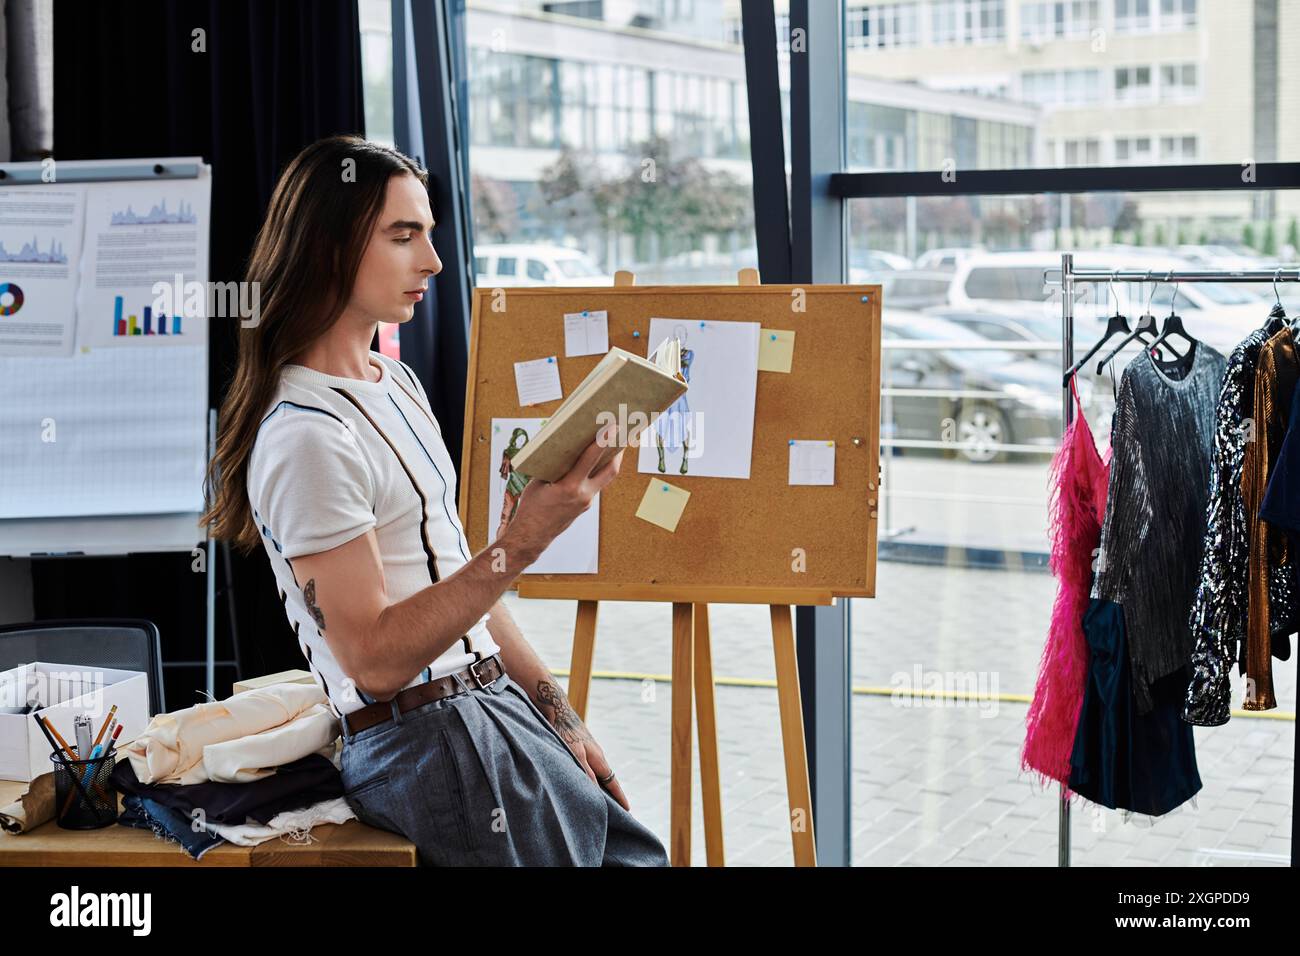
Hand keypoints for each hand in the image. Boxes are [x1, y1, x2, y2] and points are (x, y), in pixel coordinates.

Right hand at [500, 424, 623, 559]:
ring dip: (610, 462)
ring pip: (605, 478)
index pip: (590, 460)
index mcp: (569, 487)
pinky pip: (595, 485)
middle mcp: (583, 495)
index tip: (613, 427)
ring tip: (613, 445)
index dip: (602, 442)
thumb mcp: (538, 483)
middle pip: (610, 471)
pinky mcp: (586, 506)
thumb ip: (553, 466)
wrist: (532, 536)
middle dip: (618, 451)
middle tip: (623, 434)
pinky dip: (596, 472)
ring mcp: (587, 502)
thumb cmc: (530, 508)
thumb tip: (564, 448)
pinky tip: (594, 463)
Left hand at [542, 697, 629, 810]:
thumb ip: (585, 771)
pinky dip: (593, 776)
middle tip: (618, 809)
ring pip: (599, 771)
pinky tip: (587, 778)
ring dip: (603, 784)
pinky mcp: (580, 745)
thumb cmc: (564, 731)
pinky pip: (591, 765)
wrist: (556, 708)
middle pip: (608, 778)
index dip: (619, 796)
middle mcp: (597, 754)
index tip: (627, 809)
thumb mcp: (575, 753)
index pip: (612, 782)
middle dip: (613, 793)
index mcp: (598, 758)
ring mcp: (589, 749)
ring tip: (604, 798)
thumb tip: (595, 790)